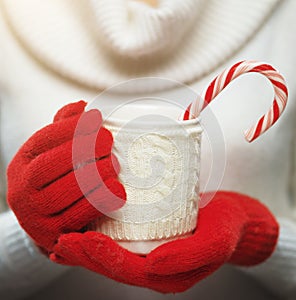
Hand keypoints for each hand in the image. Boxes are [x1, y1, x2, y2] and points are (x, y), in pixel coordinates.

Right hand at [7, 101, 125, 252]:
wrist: (47, 220)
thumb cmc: (57, 178)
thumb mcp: (53, 153)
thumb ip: (64, 128)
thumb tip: (81, 107)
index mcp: (23, 163)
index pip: (43, 140)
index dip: (71, 128)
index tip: (97, 118)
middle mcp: (21, 189)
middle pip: (50, 166)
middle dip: (82, 150)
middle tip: (109, 141)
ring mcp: (34, 216)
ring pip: (63, 192)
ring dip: (93, 175)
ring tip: (115, 164)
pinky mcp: (52, 236)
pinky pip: (77, 217)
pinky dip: (99, 202)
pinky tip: (118, 190)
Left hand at [50, 191, 278, 292]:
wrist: (233, 218)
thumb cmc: (225, 227)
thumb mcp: (216, 241)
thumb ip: (189, 256)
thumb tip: (154, 264)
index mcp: (169, 274)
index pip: (130, 271)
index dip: (104, 259)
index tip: (82, 241)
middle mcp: (155, 267)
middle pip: (115, 266)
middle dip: (87, 256)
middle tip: (62, 241)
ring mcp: (151, 253)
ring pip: (113, 255)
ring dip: (87, 249)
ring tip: (63, 239)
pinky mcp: (150, 236)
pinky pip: (121, 240)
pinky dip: (100, 237)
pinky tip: (84, 228)